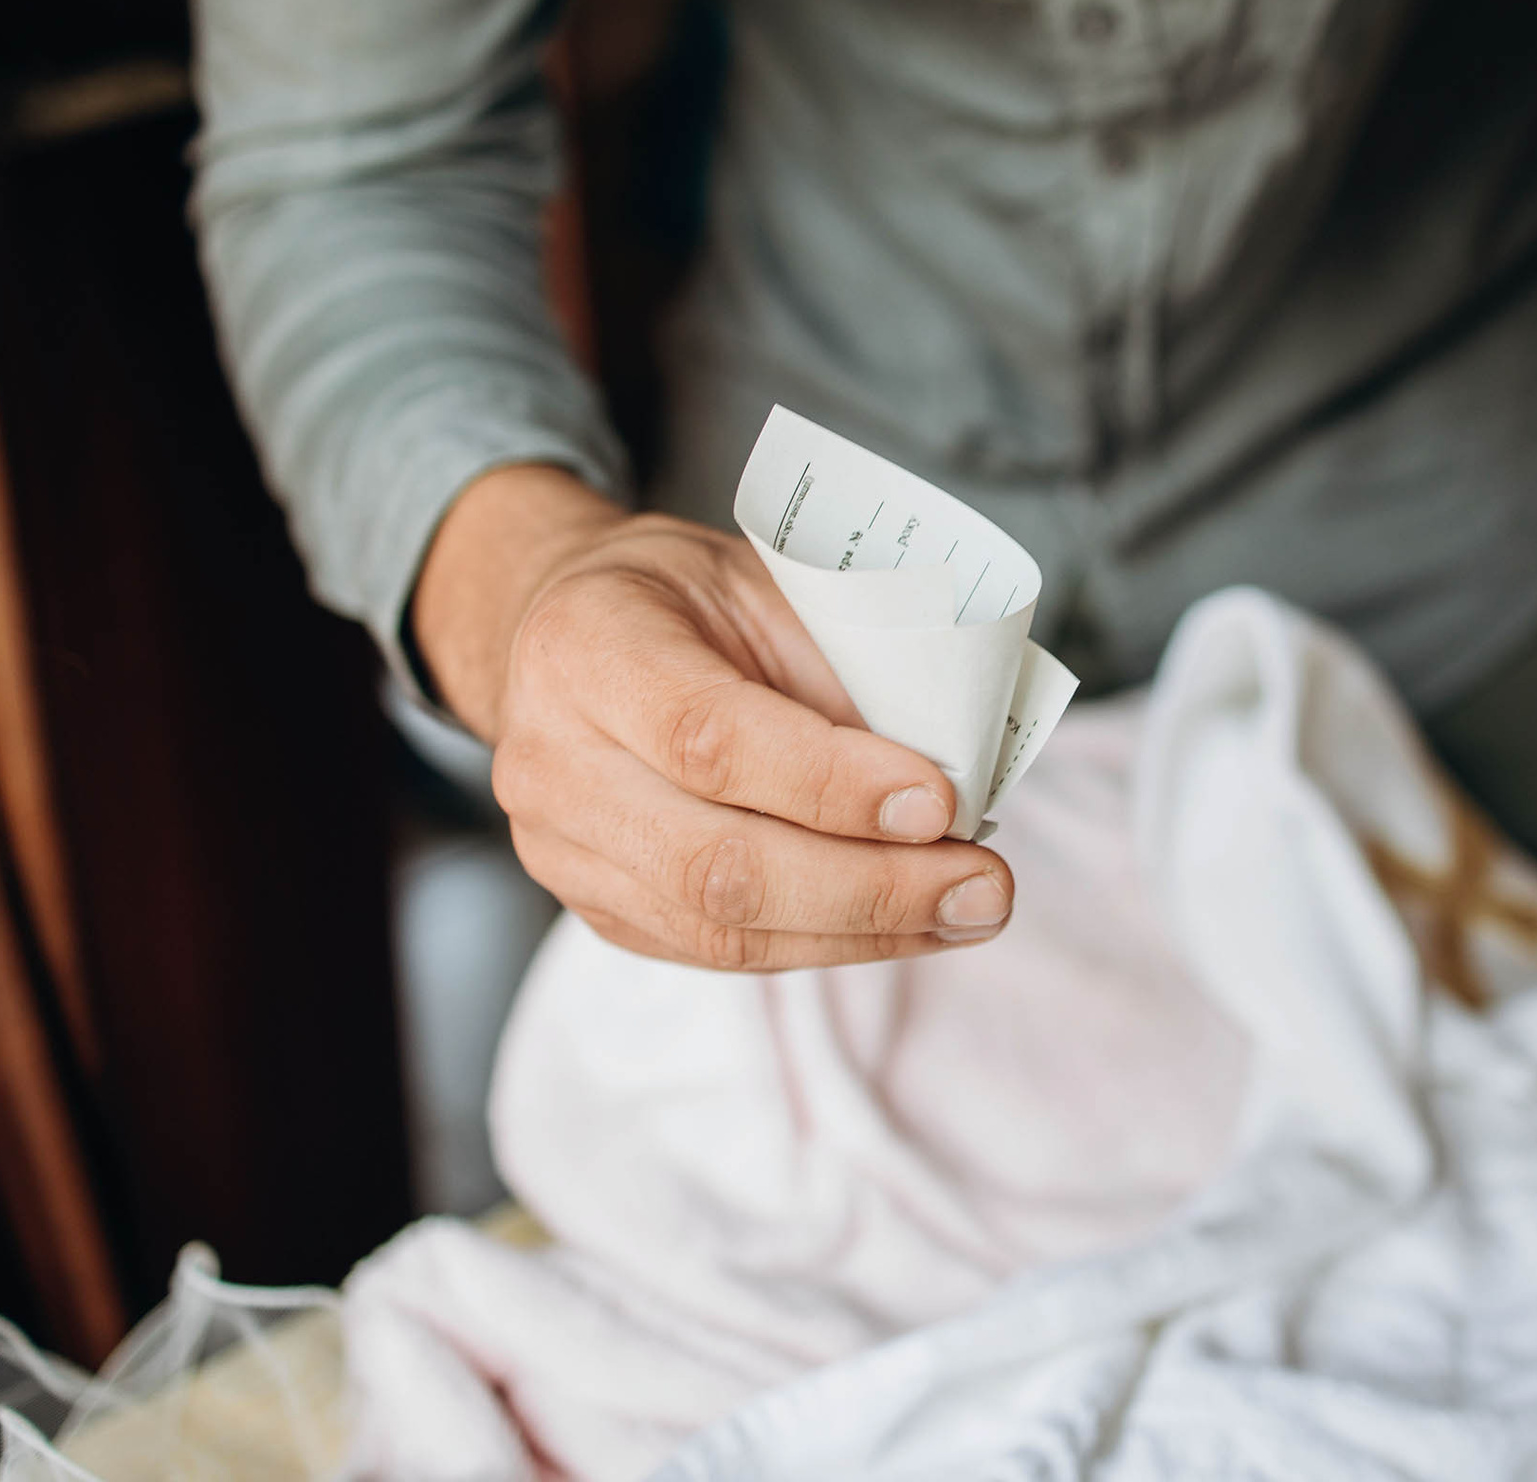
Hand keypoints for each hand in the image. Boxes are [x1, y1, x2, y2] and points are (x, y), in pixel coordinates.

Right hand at [413, 465, 1014, 968]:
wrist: (562, 636)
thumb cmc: (679, 599)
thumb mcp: (762, 582)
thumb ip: (839, 665)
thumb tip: (958, 767)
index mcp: (587, 645)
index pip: (708, 737)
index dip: (832, 782)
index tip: (941, 800)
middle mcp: (552, 759)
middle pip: (715, 864)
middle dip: (870, 888)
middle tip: (984, 885)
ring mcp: (562, 850)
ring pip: (722, 931)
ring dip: (866, 931)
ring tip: (968, 910)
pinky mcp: (599, 909)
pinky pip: (721, 953)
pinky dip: (830, 943)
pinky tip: (909, 924)